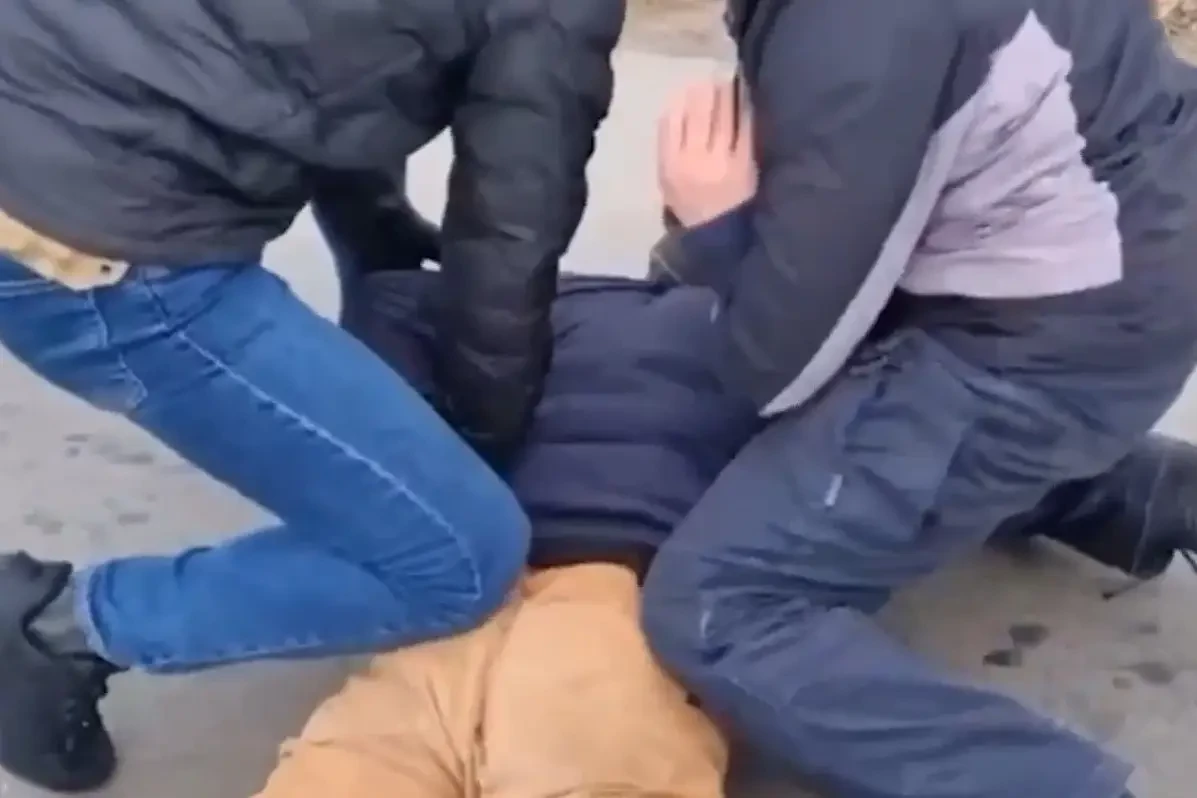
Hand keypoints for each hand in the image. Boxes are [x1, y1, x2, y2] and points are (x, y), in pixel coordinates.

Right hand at [657, 79, 756, 227]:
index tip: (689, 87)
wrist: (718, 237)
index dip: (681, 100)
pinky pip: (743, 130)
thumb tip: (674, 107)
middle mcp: (692, 160)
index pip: (671, 122)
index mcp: (669, 165)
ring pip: (721, 118)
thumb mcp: (667, 183)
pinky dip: (745, 111)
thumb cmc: (691, 208)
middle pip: (697, 115)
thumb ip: (668, 148)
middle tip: (713, 74)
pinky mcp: (744, 164)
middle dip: (705, 91)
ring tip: (730, 78)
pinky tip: (747, 98)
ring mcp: (720, 161)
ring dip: (727, 94)